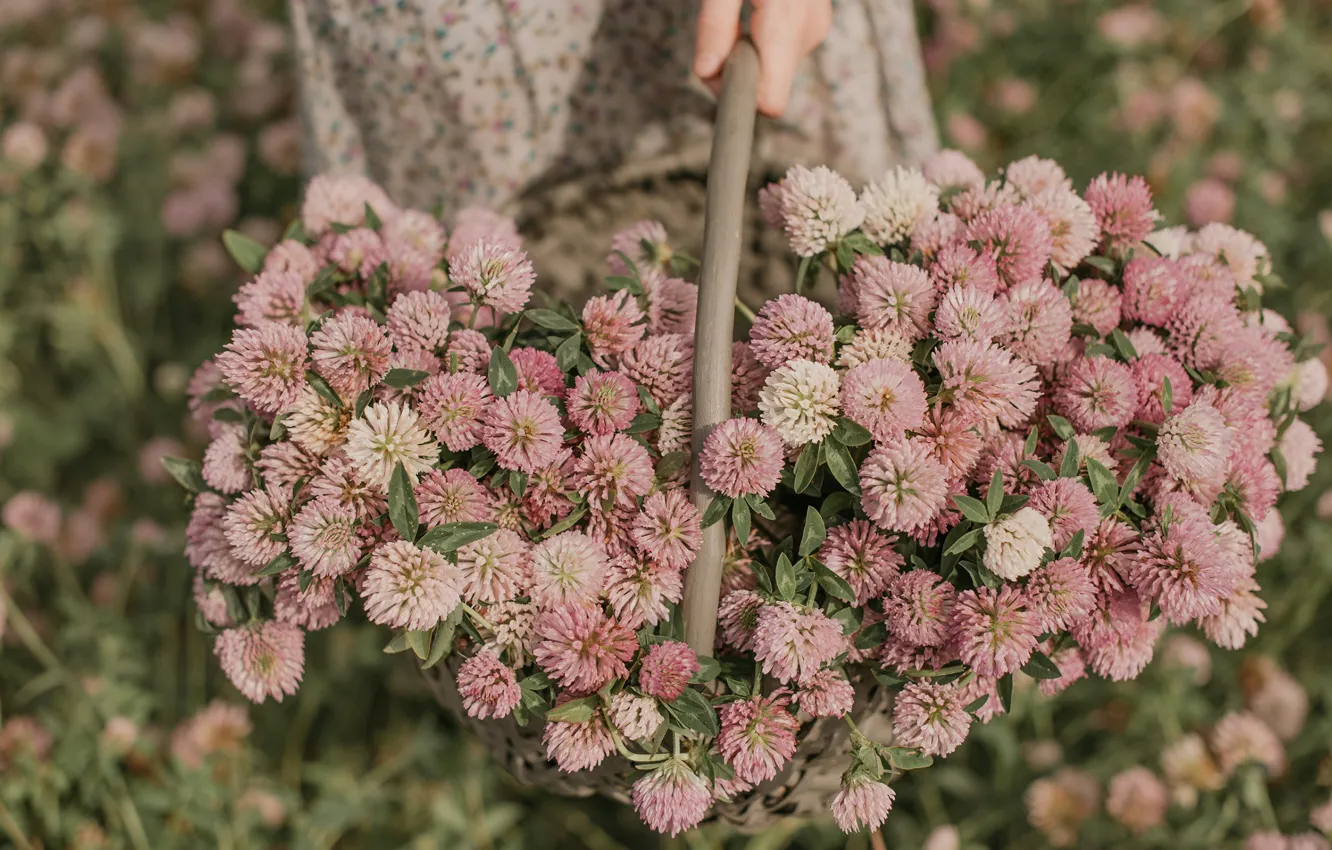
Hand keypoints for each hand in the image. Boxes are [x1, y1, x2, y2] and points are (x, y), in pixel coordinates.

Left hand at [694, 0, 832, 117]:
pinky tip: (759, 12)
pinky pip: (782, 54)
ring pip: (774, 72)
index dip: (739, 95)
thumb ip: (714, 25)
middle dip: (737, 70)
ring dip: (750, 55)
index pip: (770, 102)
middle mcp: (807, 34)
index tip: (717, 70)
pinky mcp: (815, 26)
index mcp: (786, 24)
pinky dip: (763, 44)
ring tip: (743, 15)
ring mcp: (815, 31)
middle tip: (722, 32)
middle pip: (768, 89)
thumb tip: (706, 72)